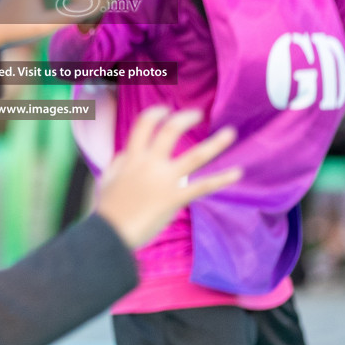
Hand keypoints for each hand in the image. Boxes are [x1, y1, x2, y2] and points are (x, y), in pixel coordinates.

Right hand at [95, 106, 239, 248]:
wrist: (110, 234)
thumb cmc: (106, 209)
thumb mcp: (107, 178)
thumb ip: (120, 162)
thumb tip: (129, 153)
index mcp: (132, 157)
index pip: (145, 124)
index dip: (157, 113)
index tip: (165, 110)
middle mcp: (150, 163)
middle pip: (171, 130)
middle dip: (186, 118)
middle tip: (198, 114)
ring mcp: (165, 180)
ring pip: (196, 156)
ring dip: (216, 143)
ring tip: (231, 133)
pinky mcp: (175, 198)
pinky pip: (203, 186)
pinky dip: (222, 179)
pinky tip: (238, 172)